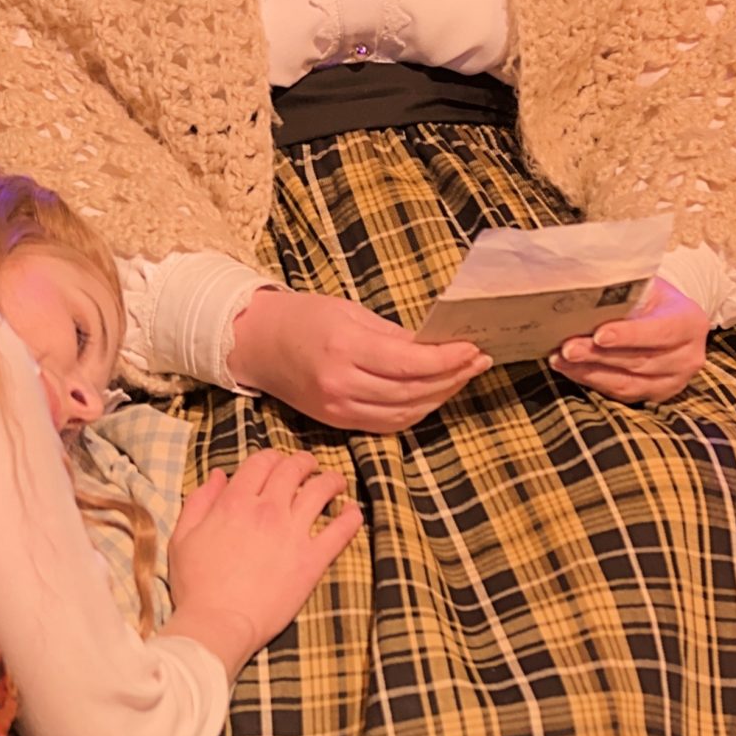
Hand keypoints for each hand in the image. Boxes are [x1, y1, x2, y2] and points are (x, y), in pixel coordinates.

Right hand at [165, 448, 362, 675]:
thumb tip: (219, 475)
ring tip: (336, 482)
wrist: (218, 623)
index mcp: (235, 502)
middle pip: (293, 469)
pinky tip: (354, 512)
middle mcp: (267, 510)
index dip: (271, 457)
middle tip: (309, 466)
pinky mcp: (311, 560)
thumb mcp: (183, 537)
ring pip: (321, 491)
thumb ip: (200, 501)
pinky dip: (351, 518)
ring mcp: (292, 533)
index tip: (278, 463)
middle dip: (304, 462)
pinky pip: (340, 532)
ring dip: (331, 481)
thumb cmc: (196, 585)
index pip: (261, 463)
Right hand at [227, 287, 487, 432]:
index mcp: (344, 347)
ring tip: (462, 377)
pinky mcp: (337, 422)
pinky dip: (415, 412)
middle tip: (479, 361)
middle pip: (412, 392)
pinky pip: (387, 424)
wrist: (257, 343)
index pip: (409, 364)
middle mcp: (341, 384)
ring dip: (439, 397)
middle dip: (452, 378)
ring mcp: (338, 409)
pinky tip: (433, 395)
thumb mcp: (350, 311)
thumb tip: (436, 347)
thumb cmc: (304, 316)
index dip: (447, 360)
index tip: (474, 348)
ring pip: (405, 414)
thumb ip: (393, 334)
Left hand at [548, 278, 708, 402]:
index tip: (599, 335)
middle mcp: (689, 357)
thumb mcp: (646, 284)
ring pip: (628, 383)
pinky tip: (571, 369)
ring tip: (560, 359)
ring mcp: (674, 381)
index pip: (661, 331)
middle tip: (567, 347)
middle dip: (599, 356)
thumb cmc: (652, 296)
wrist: (667, 317)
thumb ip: (625, 288)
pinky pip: (621, 394)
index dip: (630, 335)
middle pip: (640, 361)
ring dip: (590, 372)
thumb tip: (584, 286)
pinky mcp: (656, 396)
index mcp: (691, 322)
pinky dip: (593, 381)